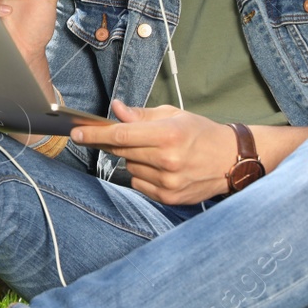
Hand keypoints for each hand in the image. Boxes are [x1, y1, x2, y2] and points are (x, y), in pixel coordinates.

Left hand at [67, 100, 237, 203]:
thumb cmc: (201, 133)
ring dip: (135, 159)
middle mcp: (167, 160)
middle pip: (122, 151)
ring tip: (158, 153)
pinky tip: (162, 168)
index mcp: (167, 135)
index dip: (94, 134)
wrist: (231, 160)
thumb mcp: (173, 115)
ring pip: (129, 168)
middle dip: (118, 143)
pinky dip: (144, 175)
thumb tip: (115, 109)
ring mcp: (168, 182)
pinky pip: (139, 184)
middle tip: (127, 137)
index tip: (76, 133)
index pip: (120, 134)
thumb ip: (141, 115)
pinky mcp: (169, 197)